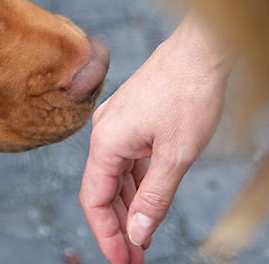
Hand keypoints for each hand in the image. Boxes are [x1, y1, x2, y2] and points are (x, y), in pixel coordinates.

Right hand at [79, 15, 229, 262]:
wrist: (199, 51)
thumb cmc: (188, 95)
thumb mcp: (175, 157)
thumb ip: (153, 199)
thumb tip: (136, 234)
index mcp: (106, 142)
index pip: (95, 198)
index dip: (105, 234)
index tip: (121, 262)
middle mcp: (104, 133)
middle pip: (102, 190)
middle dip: (117, 226)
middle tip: (134, 258)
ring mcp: (116, 124)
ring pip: (116, 176)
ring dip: (128, 207)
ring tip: (141, 239)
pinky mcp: (130, 119)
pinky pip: (127, 160)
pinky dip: (136, 184)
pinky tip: (146, 203)